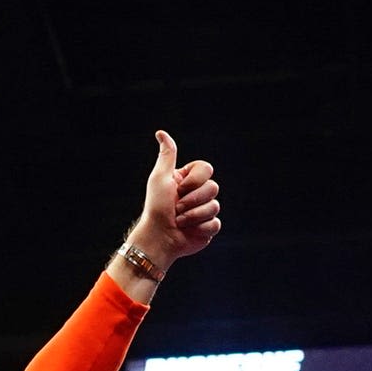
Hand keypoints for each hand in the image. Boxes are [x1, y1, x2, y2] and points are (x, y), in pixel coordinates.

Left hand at [121, 131, 222, 271]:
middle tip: (176, 208)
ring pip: (215, 206)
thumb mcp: (160, 178)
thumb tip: (161, 133)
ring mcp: (204, 211)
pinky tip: (189, 231)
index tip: (179, 189)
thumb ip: (167, 156)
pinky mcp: (208, 228)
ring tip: (179, 221)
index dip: (195, 180)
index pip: (207, 168)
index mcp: (188, 180)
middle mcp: (197, 194)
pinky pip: (216, 223)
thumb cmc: (156, 207)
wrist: (158, 237)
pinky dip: (200, 228)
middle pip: (213, 187)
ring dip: (194, 215)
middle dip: (193, 200)